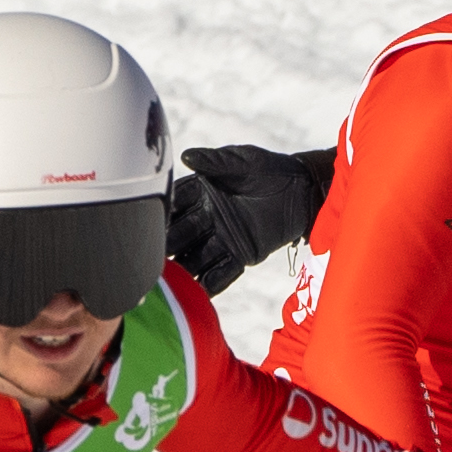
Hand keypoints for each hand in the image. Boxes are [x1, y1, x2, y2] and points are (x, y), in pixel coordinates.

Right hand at [164, 143, 337, 297]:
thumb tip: (187, 157)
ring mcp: (222, 239)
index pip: (176, 205)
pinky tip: (196, 294)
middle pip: (181, 235)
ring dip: (183, 270)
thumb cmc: (272, 170)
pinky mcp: (240, 255)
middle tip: (152, 258)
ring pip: (196, 257)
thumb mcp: (244, 162)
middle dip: (167, 247)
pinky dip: (210, 284)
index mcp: (201, 193)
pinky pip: (221, 273)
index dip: (163, 214)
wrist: (304, 192)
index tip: (148, 224)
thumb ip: (216, 161)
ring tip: (168, 283)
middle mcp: (206, 218)